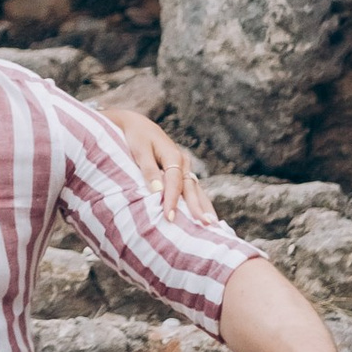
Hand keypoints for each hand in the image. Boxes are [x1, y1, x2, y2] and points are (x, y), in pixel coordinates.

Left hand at [100, 98, 205, 220]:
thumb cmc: (136, 137)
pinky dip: (199, 202)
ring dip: (204, 207)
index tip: (170, 217)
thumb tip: (157, 191)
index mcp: (173, 155)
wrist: (137, 125)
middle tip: (206, 226)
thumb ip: (149, 170)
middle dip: (199, 208)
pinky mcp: (182, 172)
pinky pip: (192, 189)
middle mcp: (183, 162)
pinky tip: (204, 215)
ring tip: (214, 226)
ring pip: (196, 190)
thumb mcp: (139, 150)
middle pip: (192, 188)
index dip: (172, 200)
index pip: (174, 182)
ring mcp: (185, 167)